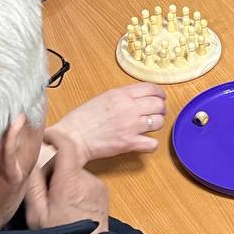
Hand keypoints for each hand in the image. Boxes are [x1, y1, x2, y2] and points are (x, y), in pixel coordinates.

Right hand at [25, 127, 108, 233]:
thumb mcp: (36, 213)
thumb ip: (32, 184)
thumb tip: (30, 164)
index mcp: (69, 181)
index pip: (66, 145)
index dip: (54, 136)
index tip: (44, 136)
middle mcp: (86, 178)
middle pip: (66, 161)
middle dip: (53, 171)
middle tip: (44, 193)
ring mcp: (96, 184)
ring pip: (74, 173)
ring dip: (64, 181)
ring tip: (57, 204)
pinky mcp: (102, 191)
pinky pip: (84, 182)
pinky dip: (75, 188)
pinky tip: (70, 207)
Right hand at [49, 83, 166, 158]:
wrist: (73, 137)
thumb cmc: (82, 119)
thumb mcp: (102, 98)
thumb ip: (122, 96)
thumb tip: (137, 98)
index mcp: (121, 94)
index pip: (151, 88)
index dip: (159, 93)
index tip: (160, 97)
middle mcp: (129, 108)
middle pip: (159, 105)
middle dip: (160, 109)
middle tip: (156, 113)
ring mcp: (131, 126)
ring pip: (159, 122)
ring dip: (156, 125)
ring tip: (148, 127)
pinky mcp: (129, 143)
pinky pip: (152, 144)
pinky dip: (151, 144)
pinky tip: (144, 142)